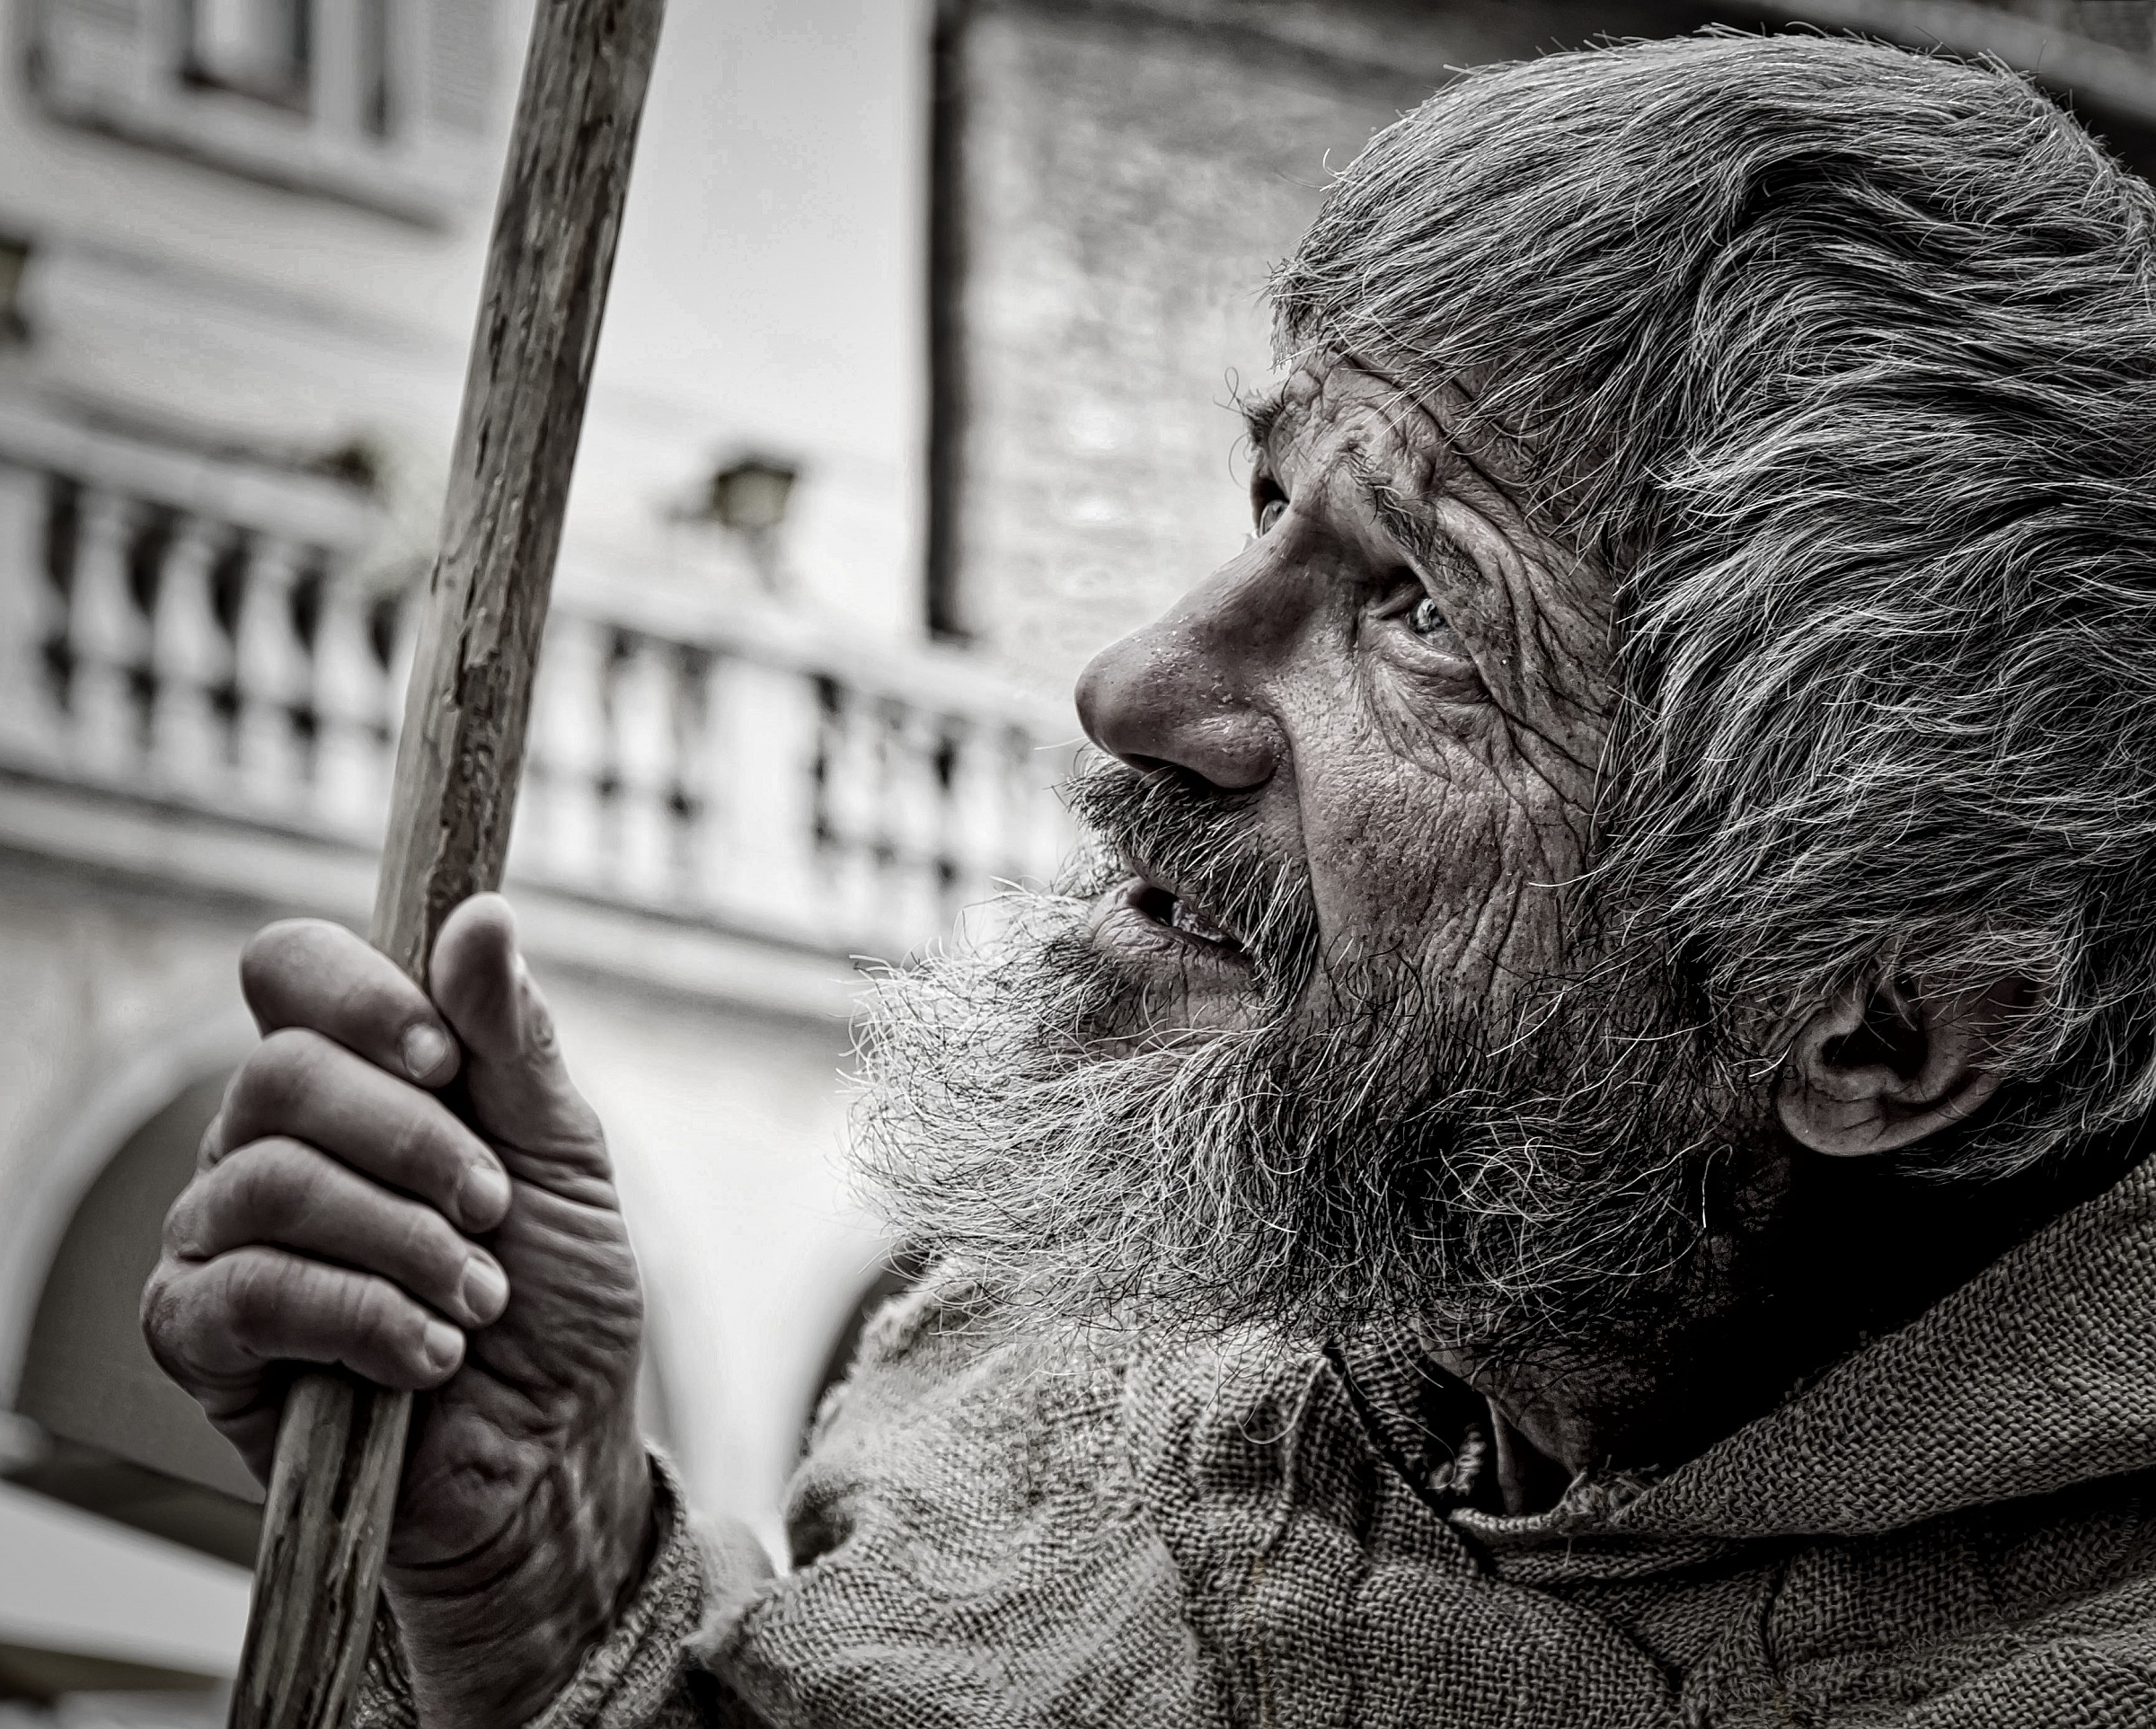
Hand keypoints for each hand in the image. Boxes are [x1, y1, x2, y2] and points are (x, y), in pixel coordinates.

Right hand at [142, 895, 653, 1726]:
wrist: (552, 1446)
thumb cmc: (558, 1293)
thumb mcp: (562, 1154)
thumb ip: (514, 1039)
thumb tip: (481, 914)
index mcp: (353, 1074)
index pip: (289, 969)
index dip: (359, 995)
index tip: (446, 1057)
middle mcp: (266, 1136)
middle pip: (280, 1072)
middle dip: (415, 1143)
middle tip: (492, 1209)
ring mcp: (220, 1232)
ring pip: (270, 1180)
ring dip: (405, 1241)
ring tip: (479, 1297)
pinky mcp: (199, 1333)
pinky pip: (250, 1290)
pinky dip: (365, 1317)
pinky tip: (430, 1353)